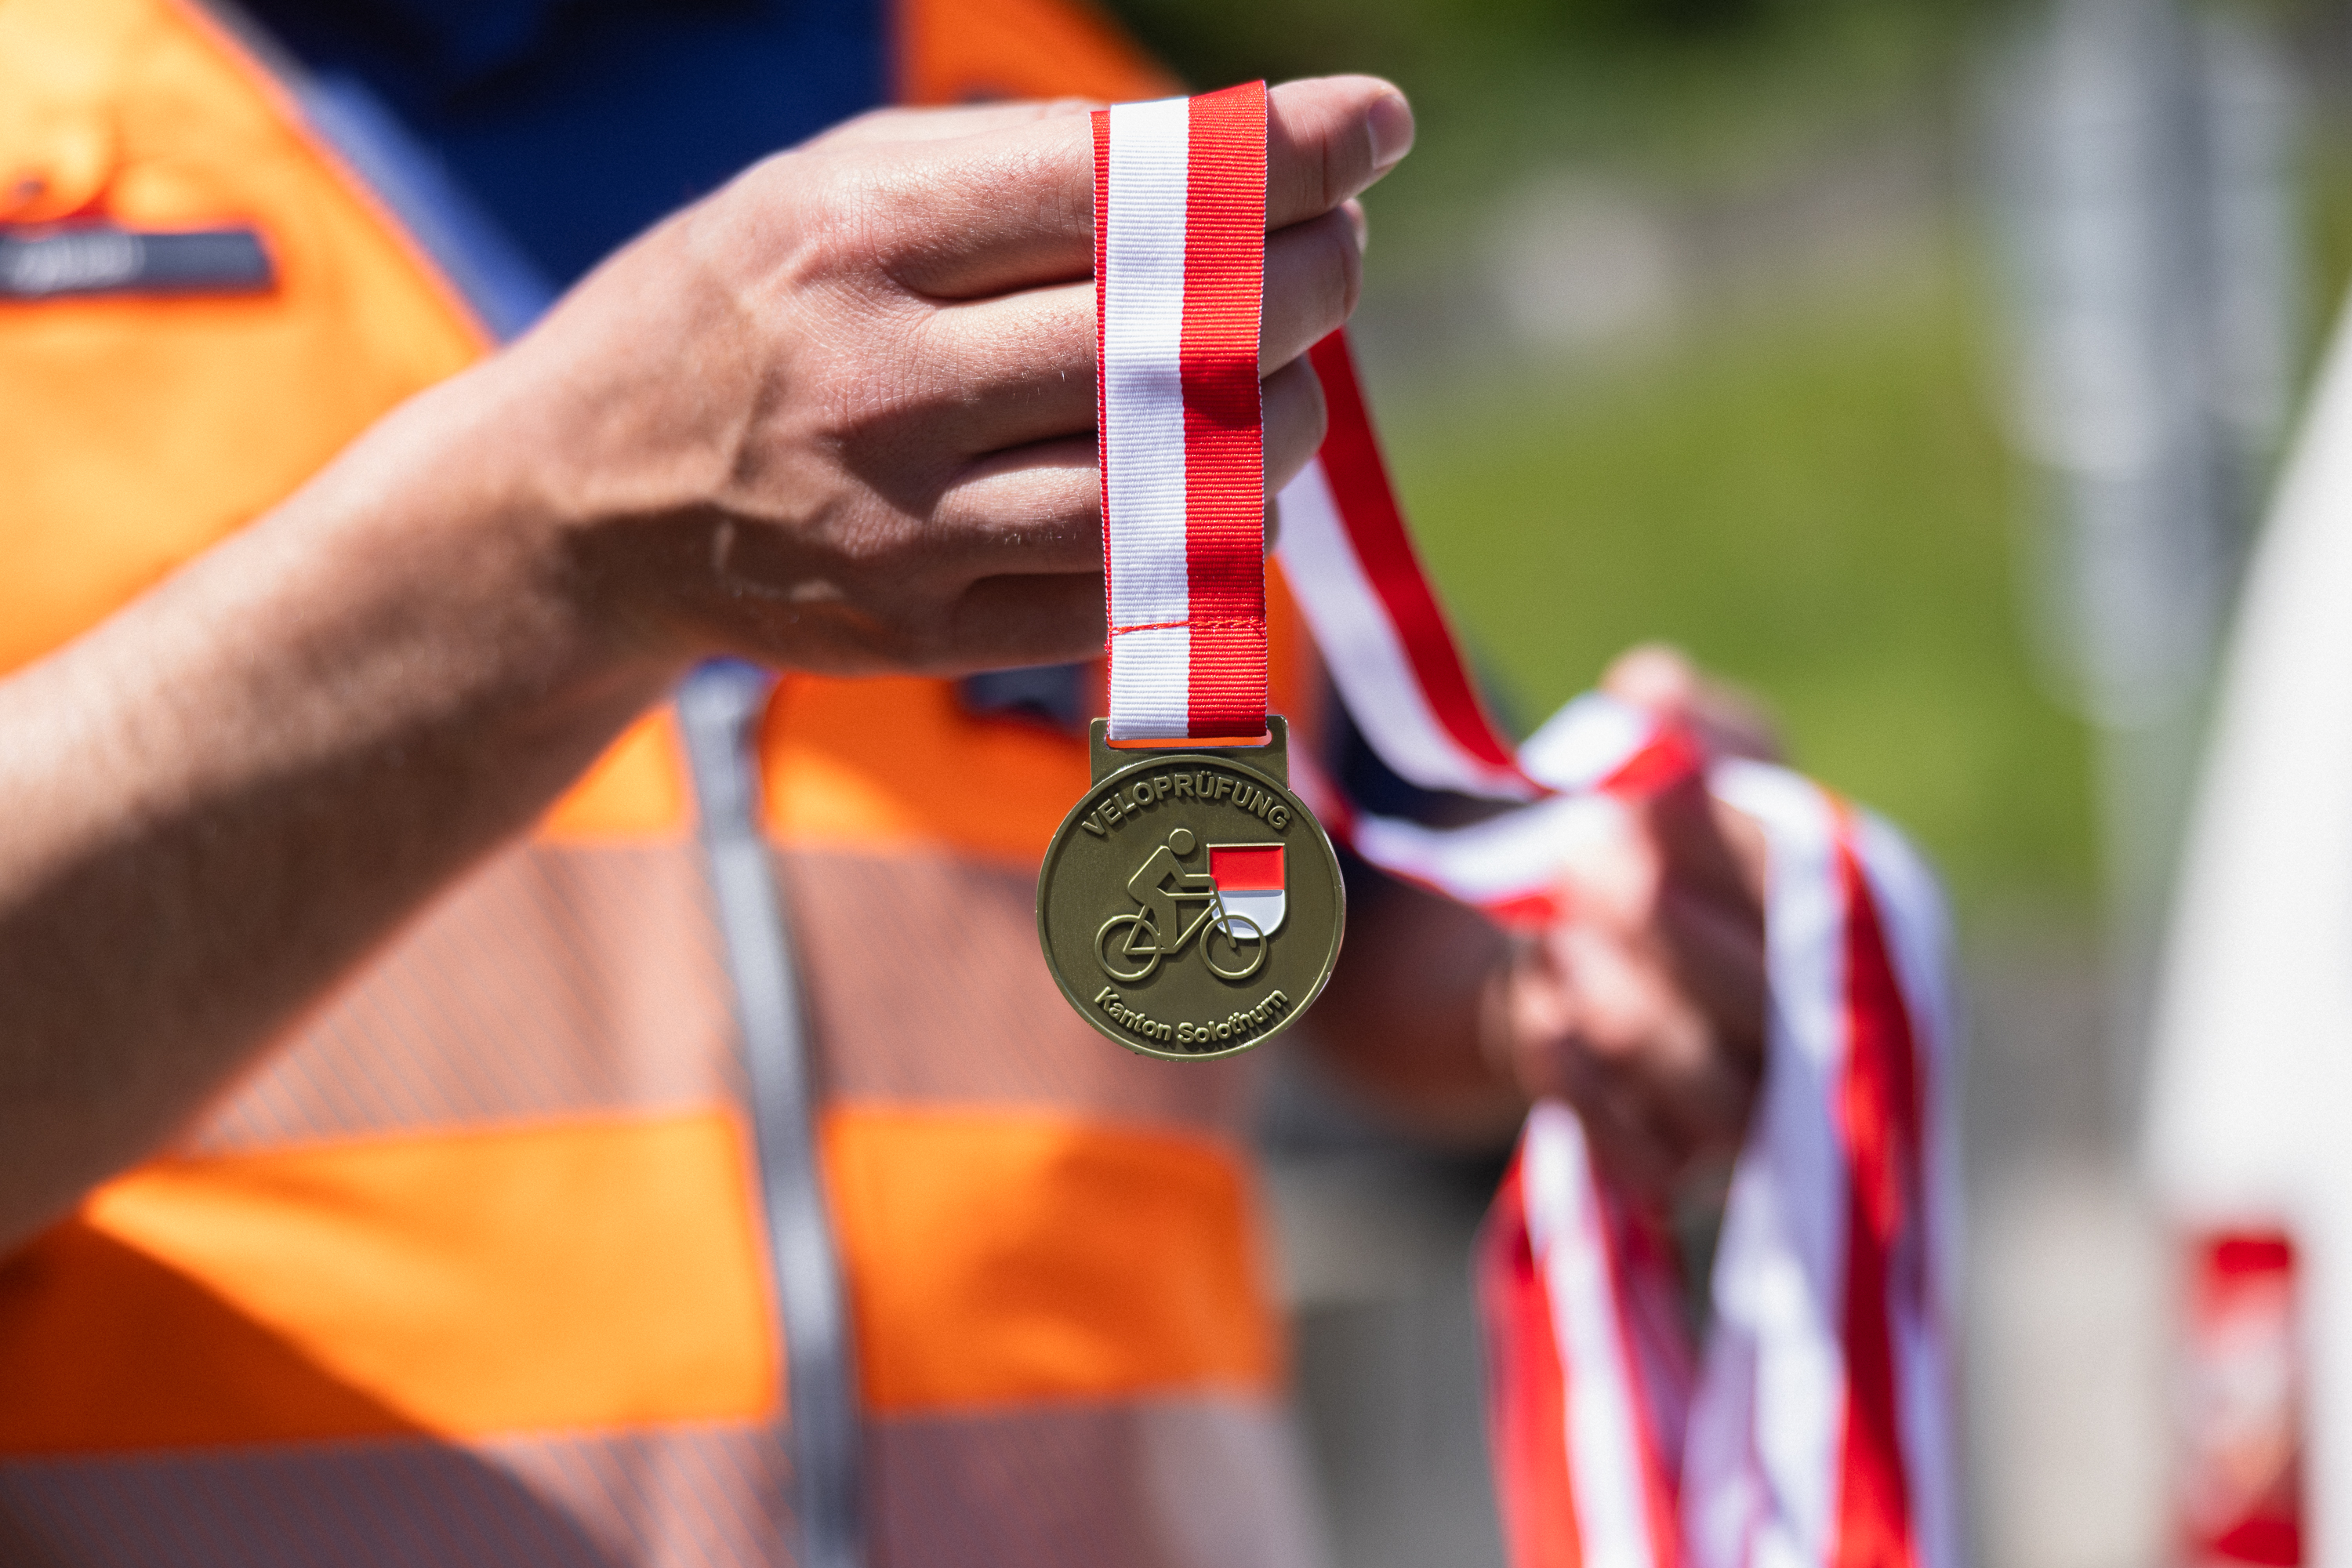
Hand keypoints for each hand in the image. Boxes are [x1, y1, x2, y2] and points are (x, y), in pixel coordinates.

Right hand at [473, 76, 1410, 676]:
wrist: (582, 504)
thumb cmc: (737, 313)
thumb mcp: (829, 186)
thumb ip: (1015, 165)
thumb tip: (1237, 161)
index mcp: (854, 234)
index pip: (1122, 187)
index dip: (1276, 157)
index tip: (1375, 131)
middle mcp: (876, 380)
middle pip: (1172, 333)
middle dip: (1305, 285)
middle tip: (1339, 258)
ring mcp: (897, 523)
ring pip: (1172, 476)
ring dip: (1278, 422)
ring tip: (1283, 379)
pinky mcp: (919, 632)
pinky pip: (1123, 585)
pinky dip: (1206, 530)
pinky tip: (1219, 484)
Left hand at [1494, 646, 1774, 1196]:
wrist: (1570, 947)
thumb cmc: (1654, 844)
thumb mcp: (1677, 761)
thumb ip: (1680, 718)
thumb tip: (1653, 691)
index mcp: (1851, 919)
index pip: (1809, 886)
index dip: (1715, 840)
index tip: (1634, 790)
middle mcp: (1826, 1029)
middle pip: (1753, 992)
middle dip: (1649, 914)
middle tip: (1576, 849)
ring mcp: (1754, 1109)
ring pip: (1698, 1083)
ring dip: (1608, 997)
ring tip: (1557, 932)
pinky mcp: (1677, 1167)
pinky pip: (1638, 1158)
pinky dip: (1574, 1078)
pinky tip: (1541, 1005)